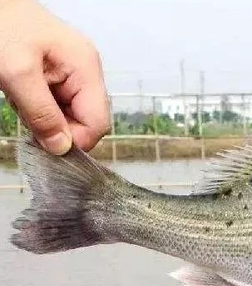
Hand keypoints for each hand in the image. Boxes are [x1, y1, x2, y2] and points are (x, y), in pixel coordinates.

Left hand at [0, 0, 109, 154]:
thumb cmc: (2, 26)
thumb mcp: (17, 75)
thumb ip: (42, 114)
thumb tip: (61, 148)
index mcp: (86, 69)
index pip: (97, 124)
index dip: (74, 139)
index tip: (45, 142)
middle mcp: (87, 71)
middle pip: (86, 121)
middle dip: (56, 126)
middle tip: (27, 114)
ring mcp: (76, 72)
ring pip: (70, 115)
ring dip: (44, 116)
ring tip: (20, 96)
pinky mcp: (61, 74)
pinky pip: (58, 103)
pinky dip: (38, 106)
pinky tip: (22, 92)